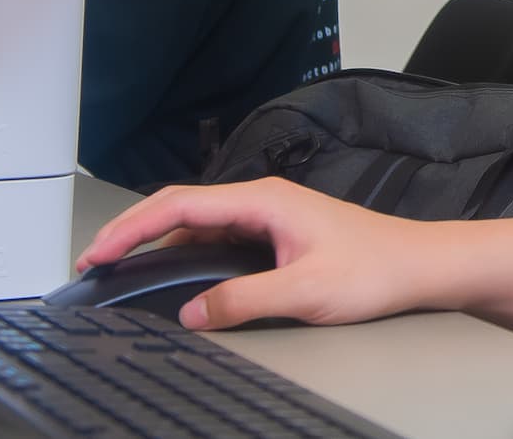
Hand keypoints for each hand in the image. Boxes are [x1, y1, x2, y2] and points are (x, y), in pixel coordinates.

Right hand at [77, 178, 441, 329]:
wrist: (420, 265)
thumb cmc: (377, 269)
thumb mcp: (306, 292)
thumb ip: (244, 300)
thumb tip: (190, 312)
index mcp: (265, 200)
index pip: (181, 205)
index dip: (132, 227)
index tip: (98, 251)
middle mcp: (263, 201)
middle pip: (181, 209)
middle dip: (132, 231)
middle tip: (91, 262)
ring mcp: (268, 217)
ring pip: (197, 225)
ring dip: (155, 244)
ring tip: (116, 269)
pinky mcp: (275, 236)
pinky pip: (215, 240)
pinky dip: (181, 254)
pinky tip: (166, 275)